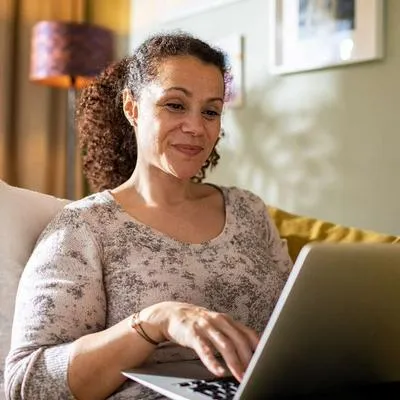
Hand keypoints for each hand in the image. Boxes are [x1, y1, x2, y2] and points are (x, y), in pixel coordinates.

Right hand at [140, 301, 259, 381]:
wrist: (172, 314)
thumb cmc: (198, 322)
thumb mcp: (218, 325)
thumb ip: (232, 335)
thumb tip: (251, 352)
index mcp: (228, 320)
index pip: (248, 333)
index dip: (258, 348)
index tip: (265, 362)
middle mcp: (219, 321)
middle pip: (239, 340)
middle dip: (248, 359)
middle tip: (254, 375)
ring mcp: (206, 326)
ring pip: (224, 345)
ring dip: (235, 363)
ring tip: (241, 377)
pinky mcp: (193, 334)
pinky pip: (204, 349)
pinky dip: (212, 361)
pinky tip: (218, 371)